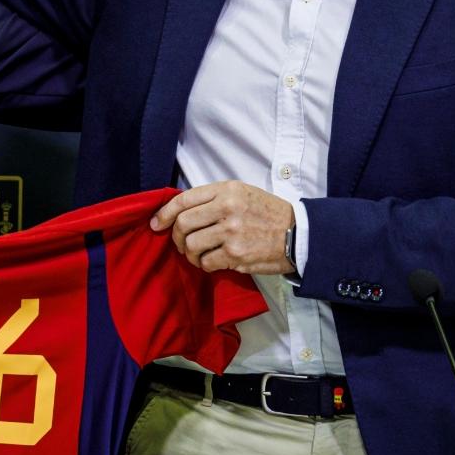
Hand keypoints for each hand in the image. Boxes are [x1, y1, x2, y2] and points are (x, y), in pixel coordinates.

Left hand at [151, 181, 294, 274]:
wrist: (297, 234)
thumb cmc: (267, 213)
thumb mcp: (242, 193)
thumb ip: (213, 198)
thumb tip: (180, 212)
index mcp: (227, 190)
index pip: (184, 199)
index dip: (164, 213)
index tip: (156, 223)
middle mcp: (227, 208)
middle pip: (183, 224)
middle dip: (176, 237)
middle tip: (181, 243)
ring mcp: (231, 232)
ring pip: (191, 245)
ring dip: (190, 254)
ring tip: (198, 255)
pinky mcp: (236, 254)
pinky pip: (206, 262)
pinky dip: (205, 265)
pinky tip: (213, 261)